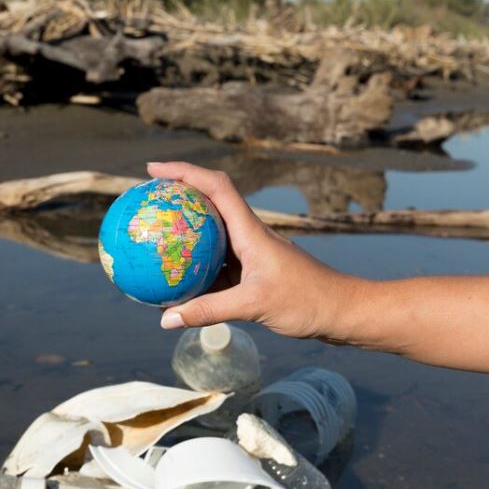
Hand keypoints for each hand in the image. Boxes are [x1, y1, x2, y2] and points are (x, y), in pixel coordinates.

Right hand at [147, 162, 363, 339]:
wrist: (343, 312)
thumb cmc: (307, 301)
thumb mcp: (254, 305)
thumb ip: (209, 310)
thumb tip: (166, 319)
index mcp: (251, 230)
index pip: (215, 186)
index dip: (183, 171)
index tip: (153, 169)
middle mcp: (249, 235)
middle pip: (208, 204)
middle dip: (177, 197)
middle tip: (145, 201)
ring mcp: (251, 254)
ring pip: (210, 237)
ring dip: (184, 234)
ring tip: (152, 239)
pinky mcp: (253, 274)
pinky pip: (216, 266)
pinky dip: (196, 270)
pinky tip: (176, 284)